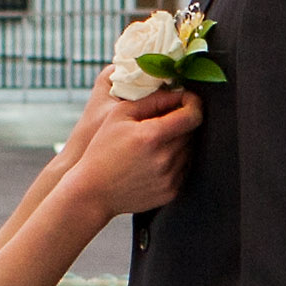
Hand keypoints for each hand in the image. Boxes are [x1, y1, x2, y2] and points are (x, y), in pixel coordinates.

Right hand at [55, 82, 196, 223]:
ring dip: (178, 142)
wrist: (93, 192)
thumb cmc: (102, 150)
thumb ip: (152, 100)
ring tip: (154, 144)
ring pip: (190, 150)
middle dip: (181, 122)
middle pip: (191, 132)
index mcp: (152, 136)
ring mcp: (170, 178)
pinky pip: (185, 169)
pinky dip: (175, 161)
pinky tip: (154, 161)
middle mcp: (165, 158)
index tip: (186, 100)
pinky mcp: (171, 191)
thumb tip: (177, 93)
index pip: (192, 115)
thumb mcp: (119, 115)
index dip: (193, 103)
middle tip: (161, 122)